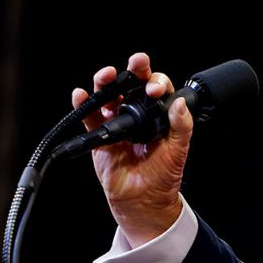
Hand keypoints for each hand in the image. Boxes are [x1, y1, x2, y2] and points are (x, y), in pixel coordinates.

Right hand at [74, 52, 192, 246]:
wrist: (144, 200)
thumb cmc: (163, 174)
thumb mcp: (178, 149)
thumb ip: (181, 126)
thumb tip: (180, 104)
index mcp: (158, 113)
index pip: (157, 88)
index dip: (156, 83)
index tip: (156, 90)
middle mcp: (137, 113)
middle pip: (132, 83)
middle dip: (133, 70)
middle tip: (136, 63)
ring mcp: (117, 122)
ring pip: (109, 95)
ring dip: (105, 82)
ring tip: (107, 75)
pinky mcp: (100, 135)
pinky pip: (89, 117)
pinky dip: (82, 103)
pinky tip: (81, 94)